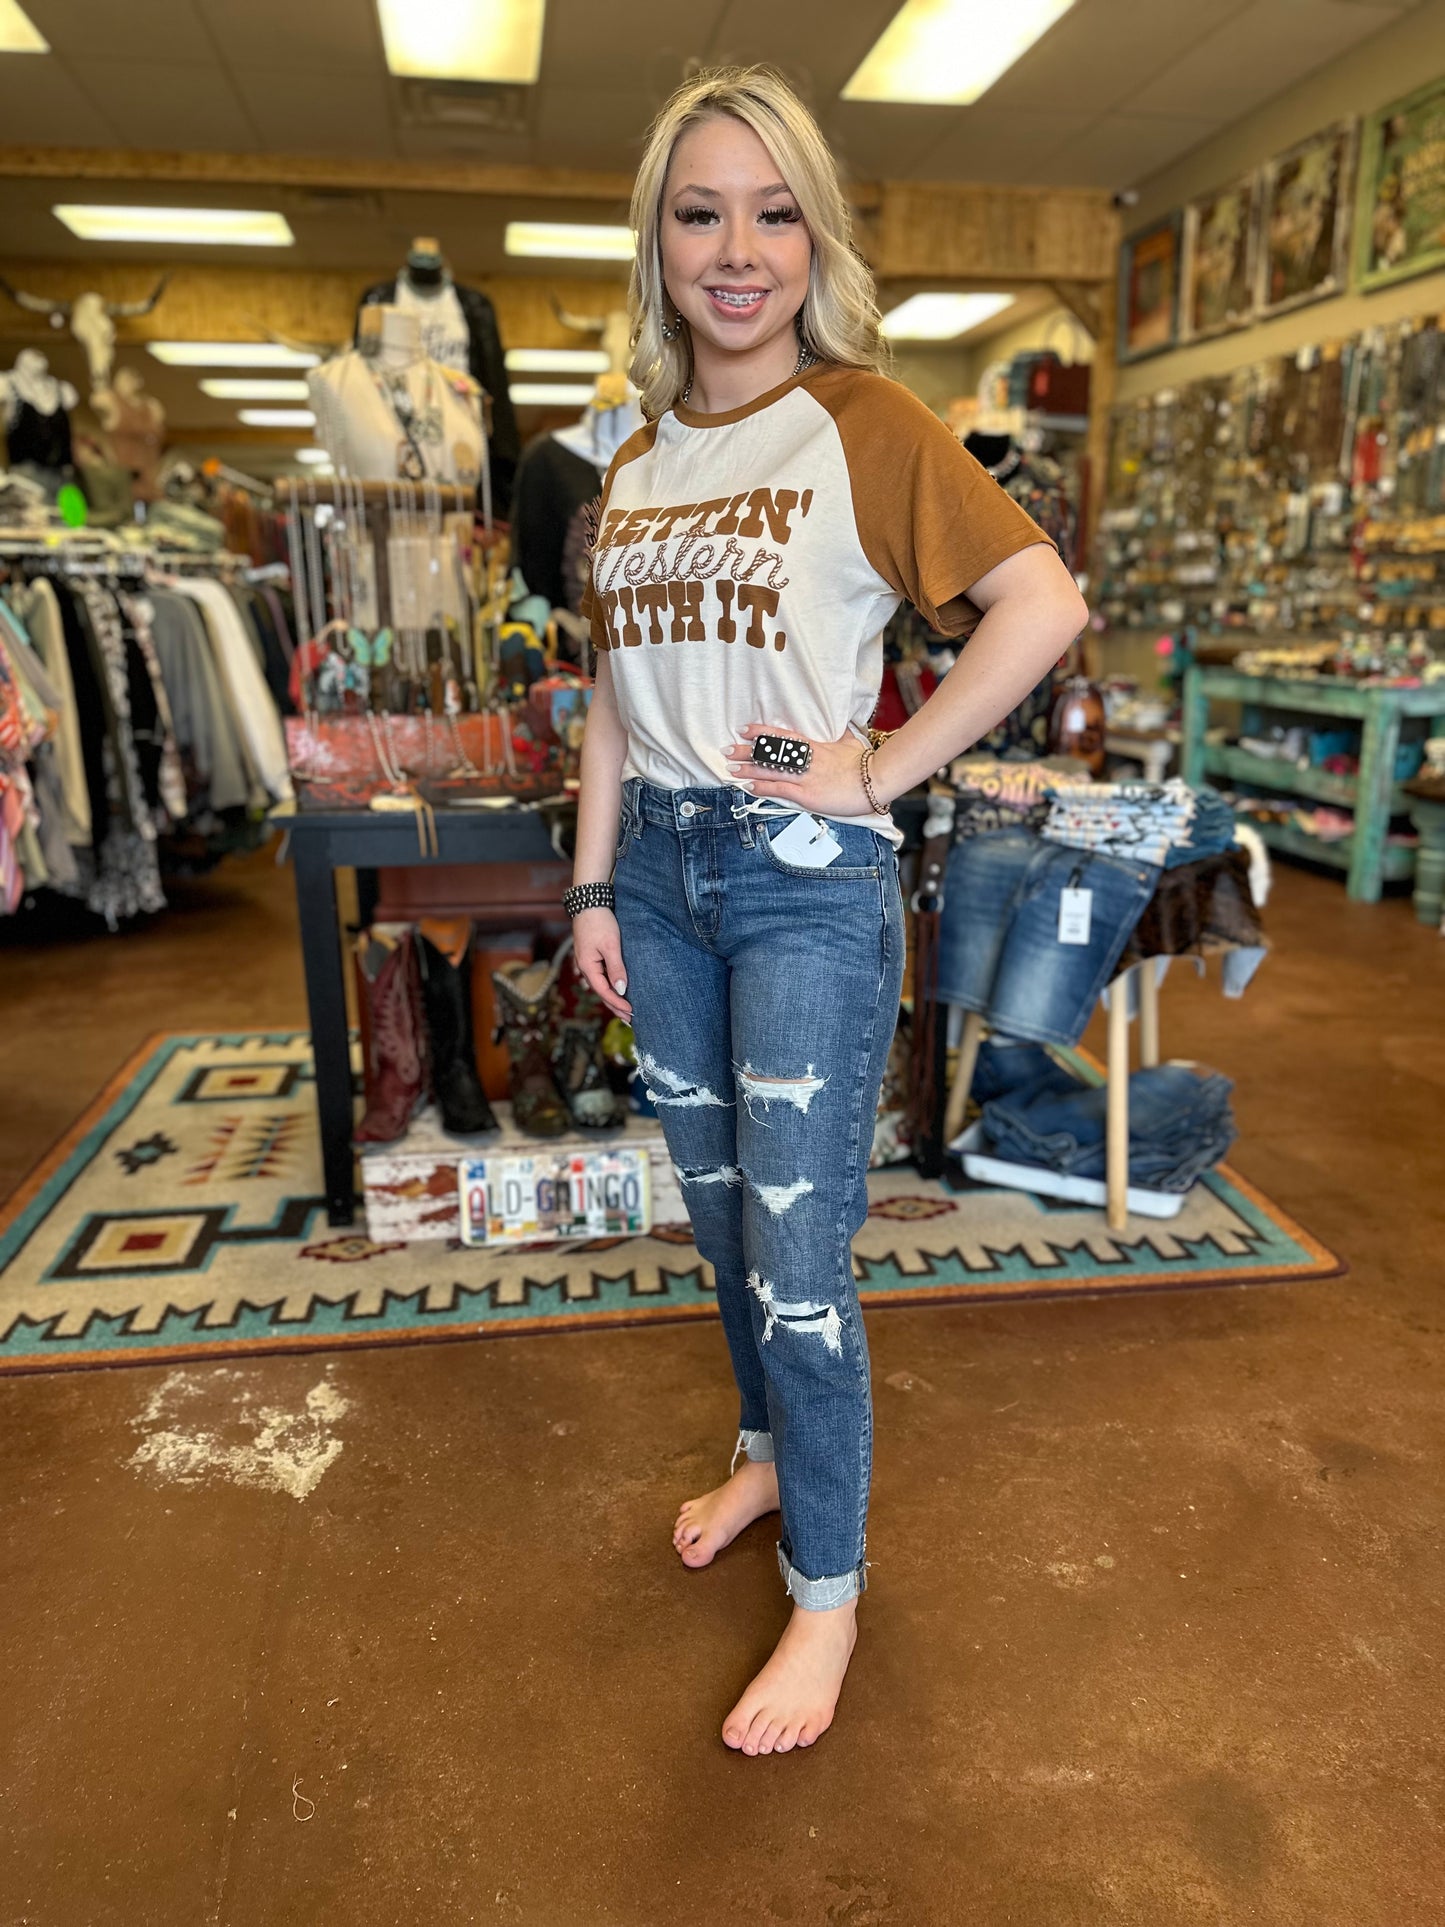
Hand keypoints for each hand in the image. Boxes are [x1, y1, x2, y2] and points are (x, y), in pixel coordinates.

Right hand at [571, 907, 631, 1019]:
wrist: (589, 902)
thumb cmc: (600, 922)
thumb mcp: (611, 945)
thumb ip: (616, 968)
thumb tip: (621, 989)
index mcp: (588, 967)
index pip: (604, 992)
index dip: (618, 1003)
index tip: (632, 1013)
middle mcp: (585, 967)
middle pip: (601, 993)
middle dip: (615, 1007)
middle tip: (630, 1020)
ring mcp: (587, 962)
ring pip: (601, 986)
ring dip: (613, 999)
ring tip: (625, 1011)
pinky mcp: (592, 956)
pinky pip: (601, 977)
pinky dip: (610, 987)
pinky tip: (618, 990)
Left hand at [724, 722, 878, 816]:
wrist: (876, 779)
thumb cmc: (865, 762)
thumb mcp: (850, 743)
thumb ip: (839, 735)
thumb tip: (839, 725)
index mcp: (815, 746)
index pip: (782, 736)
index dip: (761, 732)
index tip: (745, 730)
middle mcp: (806, 759)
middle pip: (771, 753)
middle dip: (747, 751)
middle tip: (728, 749)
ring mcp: (806, 777)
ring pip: (771, 770)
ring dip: (749, 769)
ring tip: (731, 768)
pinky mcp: (808, 794)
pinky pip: (781, 790)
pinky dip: (764, 787)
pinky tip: (749, 785)